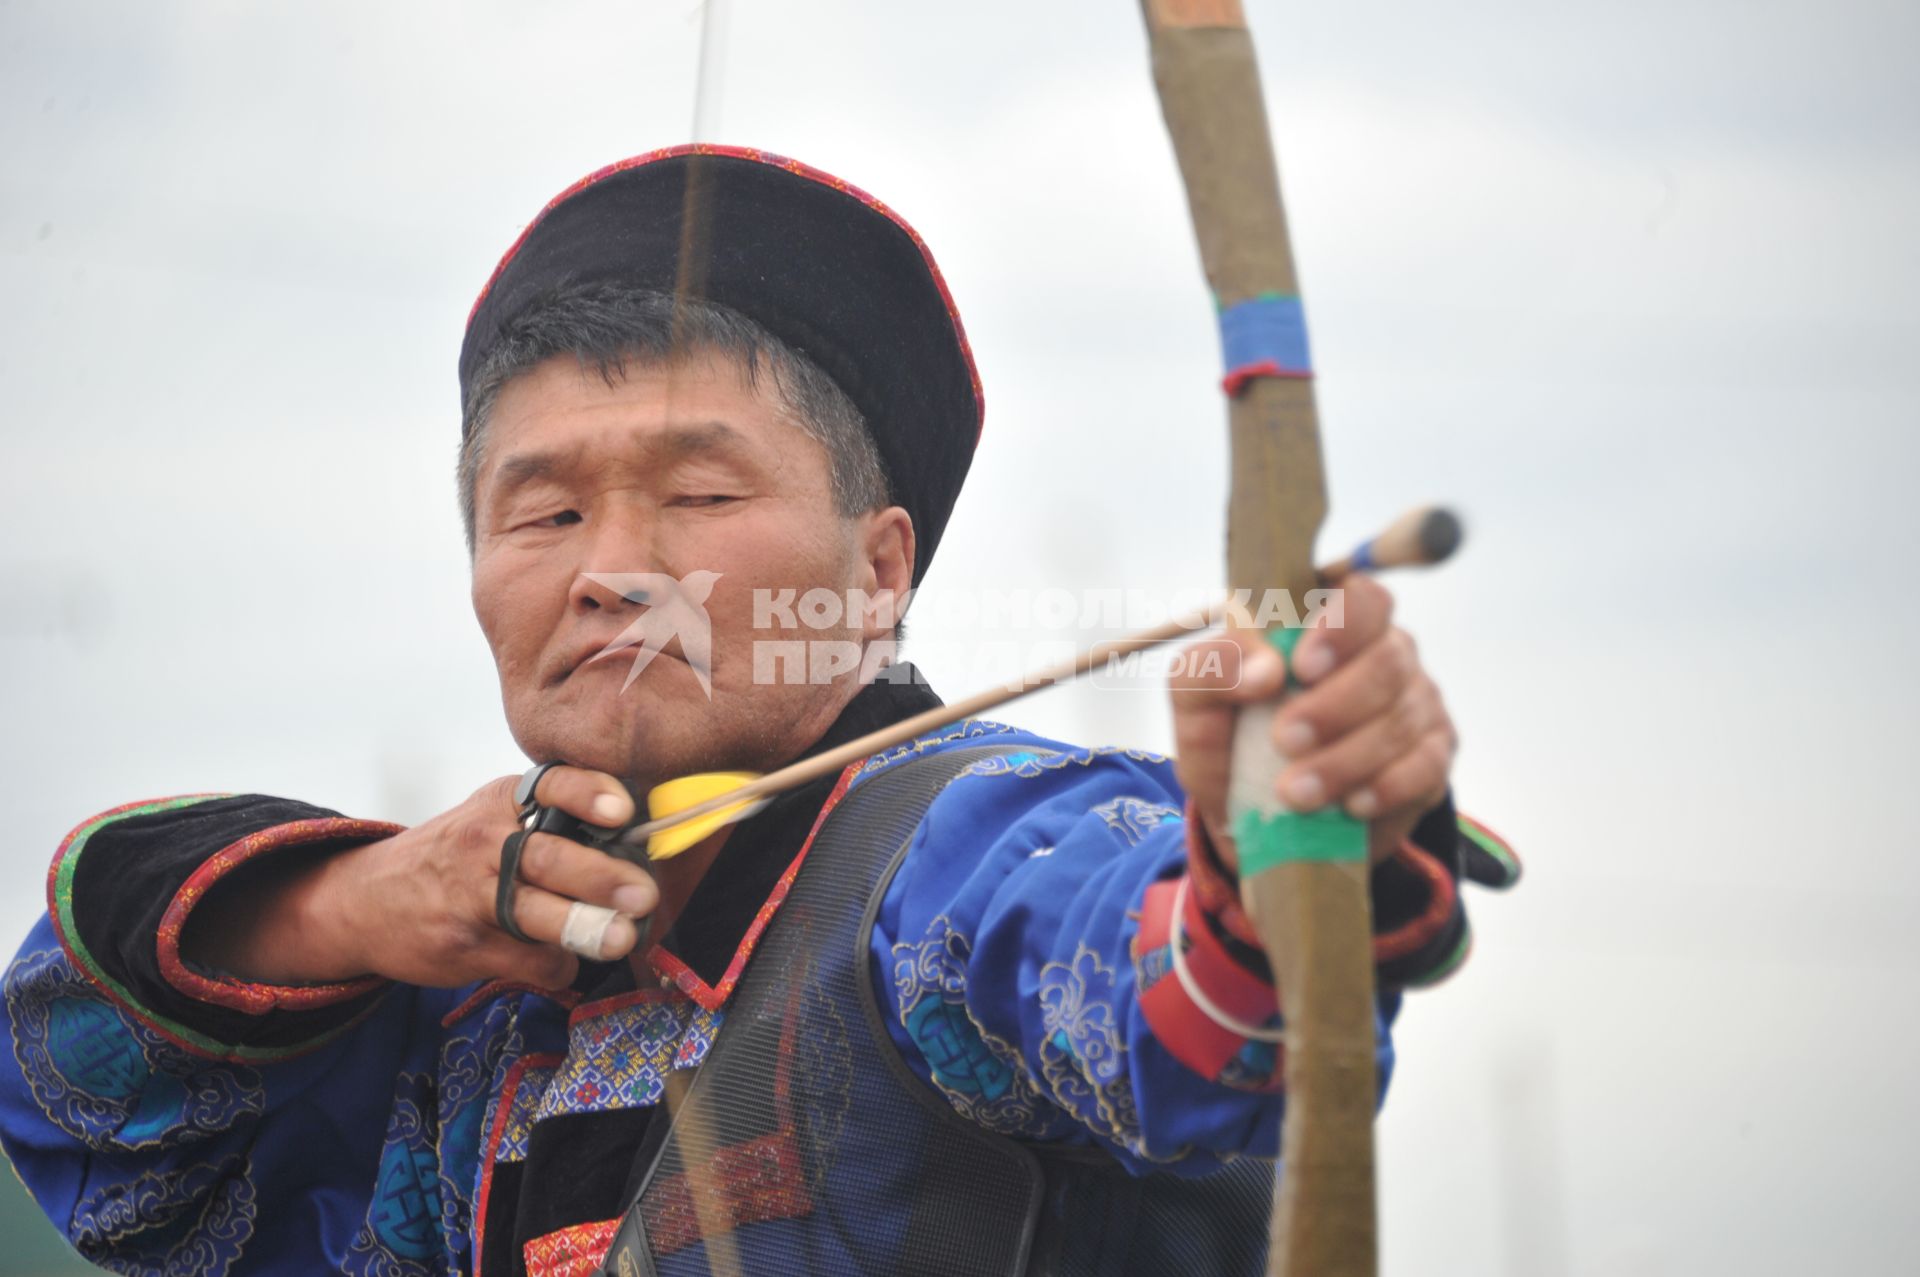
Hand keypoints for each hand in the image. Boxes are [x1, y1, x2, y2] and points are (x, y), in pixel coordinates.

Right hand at [183, 766, 659, 989]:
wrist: (367, 898)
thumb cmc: (454, 855)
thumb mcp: (491, 818)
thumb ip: (550, 825)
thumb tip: (636, 847)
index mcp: (503, 802)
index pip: (553, 786)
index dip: (589, 796)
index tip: (621, 812)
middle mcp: (487, 842)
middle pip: (550, 858)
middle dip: (602, 879)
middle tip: (643, 895)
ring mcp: (473, 896)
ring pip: (538, 915)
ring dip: (586, 930)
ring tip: (621, 939)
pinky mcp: (465, 944)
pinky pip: (527, 960)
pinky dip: (557, 966)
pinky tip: (564, 962)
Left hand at [1168, 574, 1455, 869]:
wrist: (1257, 823)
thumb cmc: (1231, 741)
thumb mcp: (1197, 704)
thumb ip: (1212, 668)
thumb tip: (1265, 670)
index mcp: (1329, 624)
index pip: (1362, 597)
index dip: (1342, 626)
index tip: (1302, 668)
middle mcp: (1383, 654)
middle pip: (1389, 658)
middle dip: (1335, 704)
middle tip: (1285, 741)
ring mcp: (1414, 704)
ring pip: (1402, 717)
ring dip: (1346, 758)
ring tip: (1296, 793)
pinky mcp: (1431, 758)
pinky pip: (1426, 766)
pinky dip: (1386, 786)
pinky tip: (1351, 804)